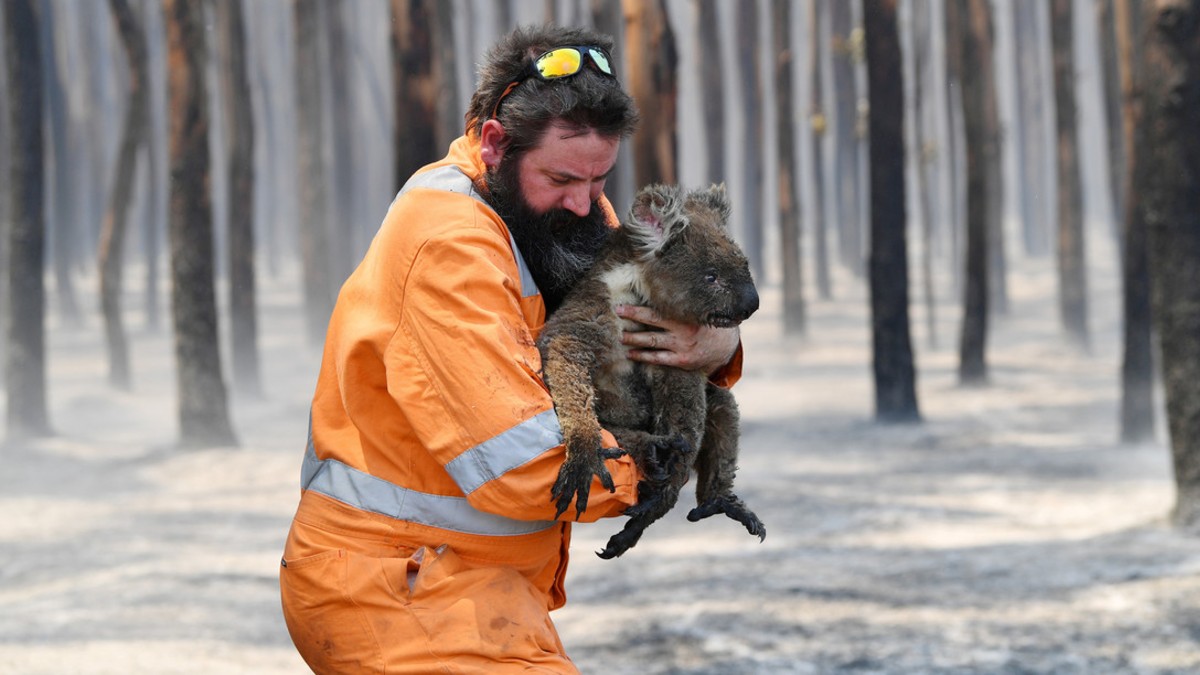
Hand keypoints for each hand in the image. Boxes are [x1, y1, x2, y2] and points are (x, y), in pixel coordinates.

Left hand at [615, 305, 739, 374]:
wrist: (725, 347)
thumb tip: (660, 284)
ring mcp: (682, 346)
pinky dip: (643, 356)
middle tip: (616, 313)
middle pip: (652, 322)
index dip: (638, 308)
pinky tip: (630, 353)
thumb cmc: (706, 323)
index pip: (658, 309)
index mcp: (687, 315)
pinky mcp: (681, 361)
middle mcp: (684, 330)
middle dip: (633, 317)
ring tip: (620, 336)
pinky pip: (658, 358)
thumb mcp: (699, 310)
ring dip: (634, 339)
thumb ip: (682, 302)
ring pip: (652, 342)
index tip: (621, 305)